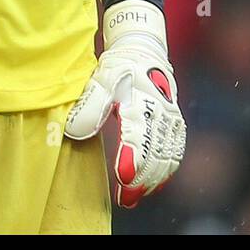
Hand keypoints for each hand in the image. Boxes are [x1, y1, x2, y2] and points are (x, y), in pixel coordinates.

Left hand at [65, 0, 186, 206]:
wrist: (143, 51)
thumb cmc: (119, 67)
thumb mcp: (100, 79)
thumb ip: (89, 104)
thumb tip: (75, 131)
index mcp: (141, 98)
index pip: (139, 134)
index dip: (133, 158)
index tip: (123, 176)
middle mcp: (161, 110)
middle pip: (156, 151)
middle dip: (142, 177)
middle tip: (125, 198)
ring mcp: (170, 118)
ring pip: (167, 155)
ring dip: (154, 178)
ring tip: (134, 196)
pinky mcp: (175, 124)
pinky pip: (175, 151)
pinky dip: (166, 169)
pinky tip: (153, 184)